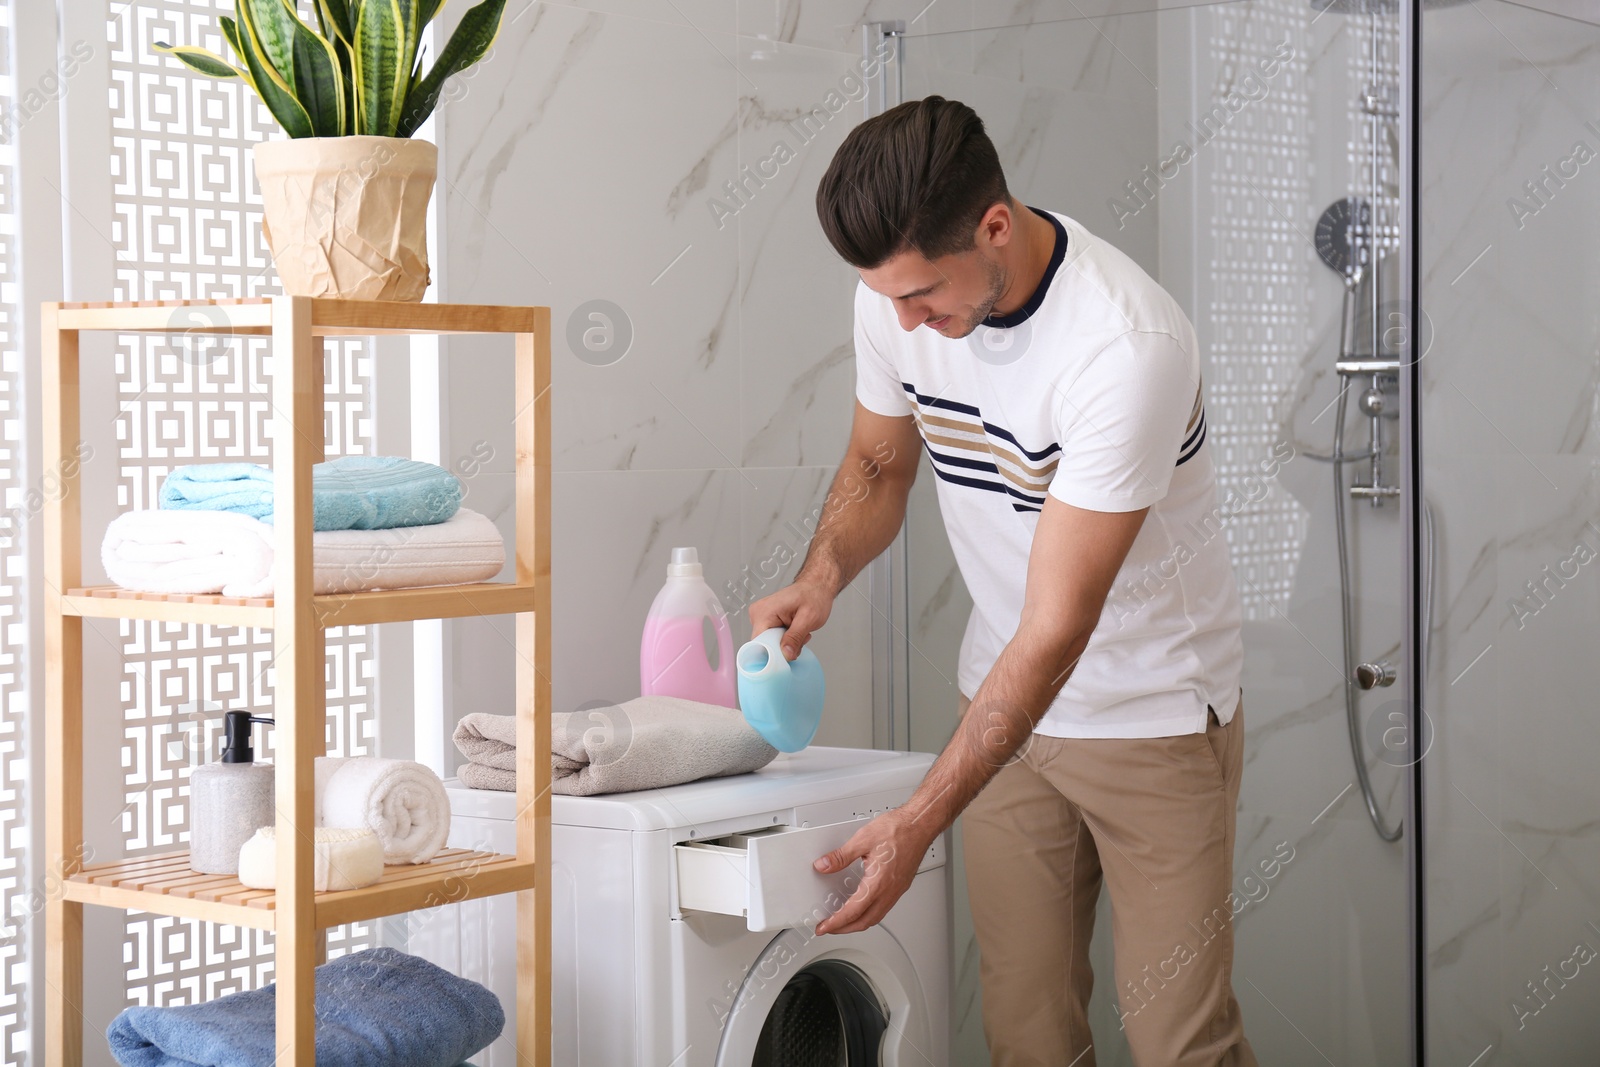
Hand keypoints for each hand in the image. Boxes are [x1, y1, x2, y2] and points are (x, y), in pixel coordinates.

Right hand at [748, 577, 833, 660]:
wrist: (816, 587)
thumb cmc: (813, 596)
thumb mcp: (807, 619)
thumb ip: (795, 638)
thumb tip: (786, 654)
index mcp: (764, 612)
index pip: (759, 643)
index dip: (773, 653)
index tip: (788, 655)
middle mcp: (758, 614)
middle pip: (764, 645)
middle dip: (784, 647)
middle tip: (800, 638)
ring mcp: (761, 617)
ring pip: (770, 643)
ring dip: (786, 642)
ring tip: (799, 631)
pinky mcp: (766, 620)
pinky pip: (772, 637)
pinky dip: (785, 638)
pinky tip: (795, 630)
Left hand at [812, 809, 936, 934]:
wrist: (920, 825)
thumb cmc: (899, 830)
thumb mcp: (862, 840)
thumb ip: (841, 856)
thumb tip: (824, 866)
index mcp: (878, 883)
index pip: (853, 911)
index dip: (836, 922)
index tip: (824, 927)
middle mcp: (889, 891)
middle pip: (864, 921)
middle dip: (845, 929)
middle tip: (829, 928)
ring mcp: (896, 890)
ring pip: (875, 917)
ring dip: (858, 923)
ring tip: (843, 921)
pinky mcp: (901, 886)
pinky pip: (884, 908)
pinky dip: (869, 913)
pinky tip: (863, 905)